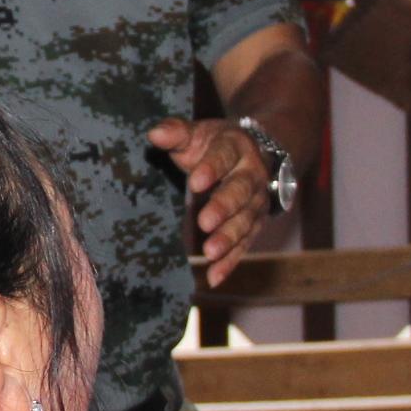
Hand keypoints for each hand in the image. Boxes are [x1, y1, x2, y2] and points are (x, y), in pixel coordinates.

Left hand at [147, 116, 275, 285]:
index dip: (212, 168)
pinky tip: (214, 278)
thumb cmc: (214, 145)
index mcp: (237, 147)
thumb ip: (176, 133)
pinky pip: (244, 245)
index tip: (195, 182)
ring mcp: (256, 203)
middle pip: (241, 191)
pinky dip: (230, 262)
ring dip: (229, 238)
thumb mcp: (197, 134)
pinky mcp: (254, 225)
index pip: (225, 155)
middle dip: (224, 207)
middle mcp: (252, 175)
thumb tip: (154, 133)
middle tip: (204, 222)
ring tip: (209, 253)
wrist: (253, 153)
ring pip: (246, 221)